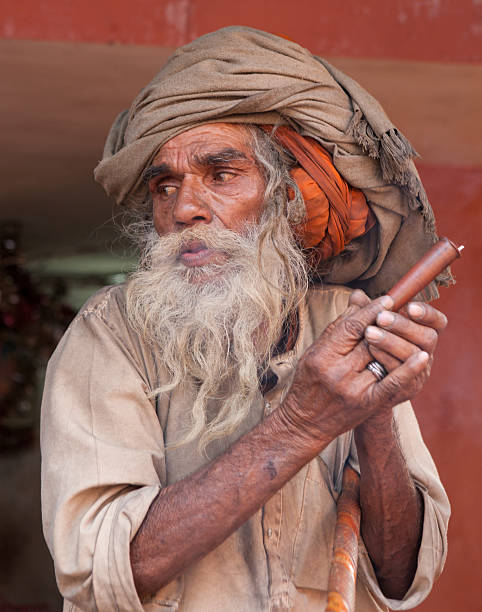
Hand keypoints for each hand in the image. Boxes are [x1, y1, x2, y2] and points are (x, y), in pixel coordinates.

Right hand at [279, 292, 435, 442]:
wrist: (306, 423)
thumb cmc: (308, 383)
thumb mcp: (314, 352)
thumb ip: (337, 328)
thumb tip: (358, 299)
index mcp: (321, 356)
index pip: (351, 327)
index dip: (371, 311)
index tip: (388, 299)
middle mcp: (337, 373)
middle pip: (369, 340)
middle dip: (385, 325)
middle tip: (398, 313)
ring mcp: (354, 389)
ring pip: (382, 357)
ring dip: (394, 343)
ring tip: (406, 330)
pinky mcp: (368, 403)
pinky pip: (392, 383)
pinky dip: (408, 369)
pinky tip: (422, 356)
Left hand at [349, 289, 446, 380]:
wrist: (361, 387)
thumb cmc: (368, 350)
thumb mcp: (366, 329)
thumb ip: (365, 312)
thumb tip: (356, 295)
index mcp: (421, 335)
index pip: (437, 322)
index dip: (427, 313)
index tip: (409, 306)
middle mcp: (425, 353)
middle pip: (428, 337)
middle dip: (404, 326)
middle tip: (381, 317)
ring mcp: (419, 373)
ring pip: (414, 355)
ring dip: (391, 341)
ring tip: (369, 333)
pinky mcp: (407, 390)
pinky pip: (402, 376)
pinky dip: (388, 360)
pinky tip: (373, 349)